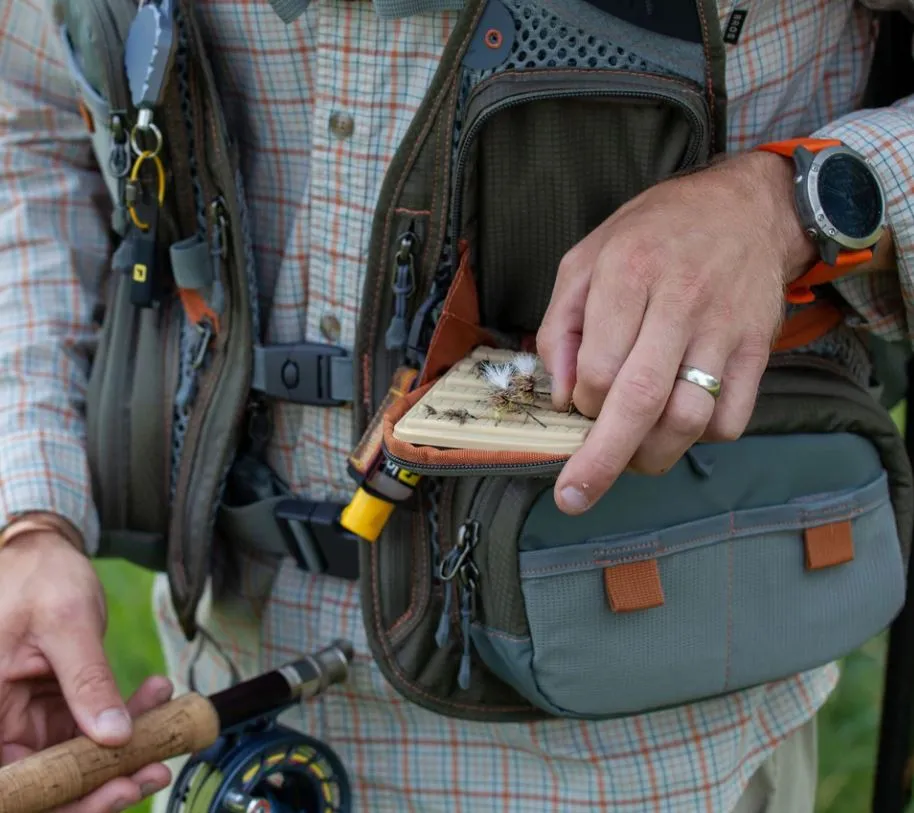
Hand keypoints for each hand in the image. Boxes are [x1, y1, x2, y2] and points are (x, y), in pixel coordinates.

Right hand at [0, 531, 172, 811]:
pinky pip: (95, 731)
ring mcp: (31, 722)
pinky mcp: (58, 710)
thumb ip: (88, 680)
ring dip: (126, 753)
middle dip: (103, 783)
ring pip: (78, 762)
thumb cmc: (40, 577)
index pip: (13, 783)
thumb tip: (115, 737)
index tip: (112, 789)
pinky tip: (158, 695)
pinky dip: (129, 719)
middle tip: (152, 771)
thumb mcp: (66, 624)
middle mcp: (3, 725)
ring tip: (168, 727)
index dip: (60, 798)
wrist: (47, 552)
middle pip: (48, 782)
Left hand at [537, 150, 817, 513]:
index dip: (581, 402)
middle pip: (640, 401)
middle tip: (574, 498)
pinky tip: (678, 423)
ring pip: (688, 419)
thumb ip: (559, 325)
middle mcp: (679, 302)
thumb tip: (558, 396)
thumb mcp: (585, 259)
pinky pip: (731, 419)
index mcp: (628, 274)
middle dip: (602, 461)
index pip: (599, 368)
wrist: (745, 208)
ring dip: (651, 455)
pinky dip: (700, 439)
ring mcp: (725, 329)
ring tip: (631, 455)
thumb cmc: (652, 234)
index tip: (577, 404)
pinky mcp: (758, 350)